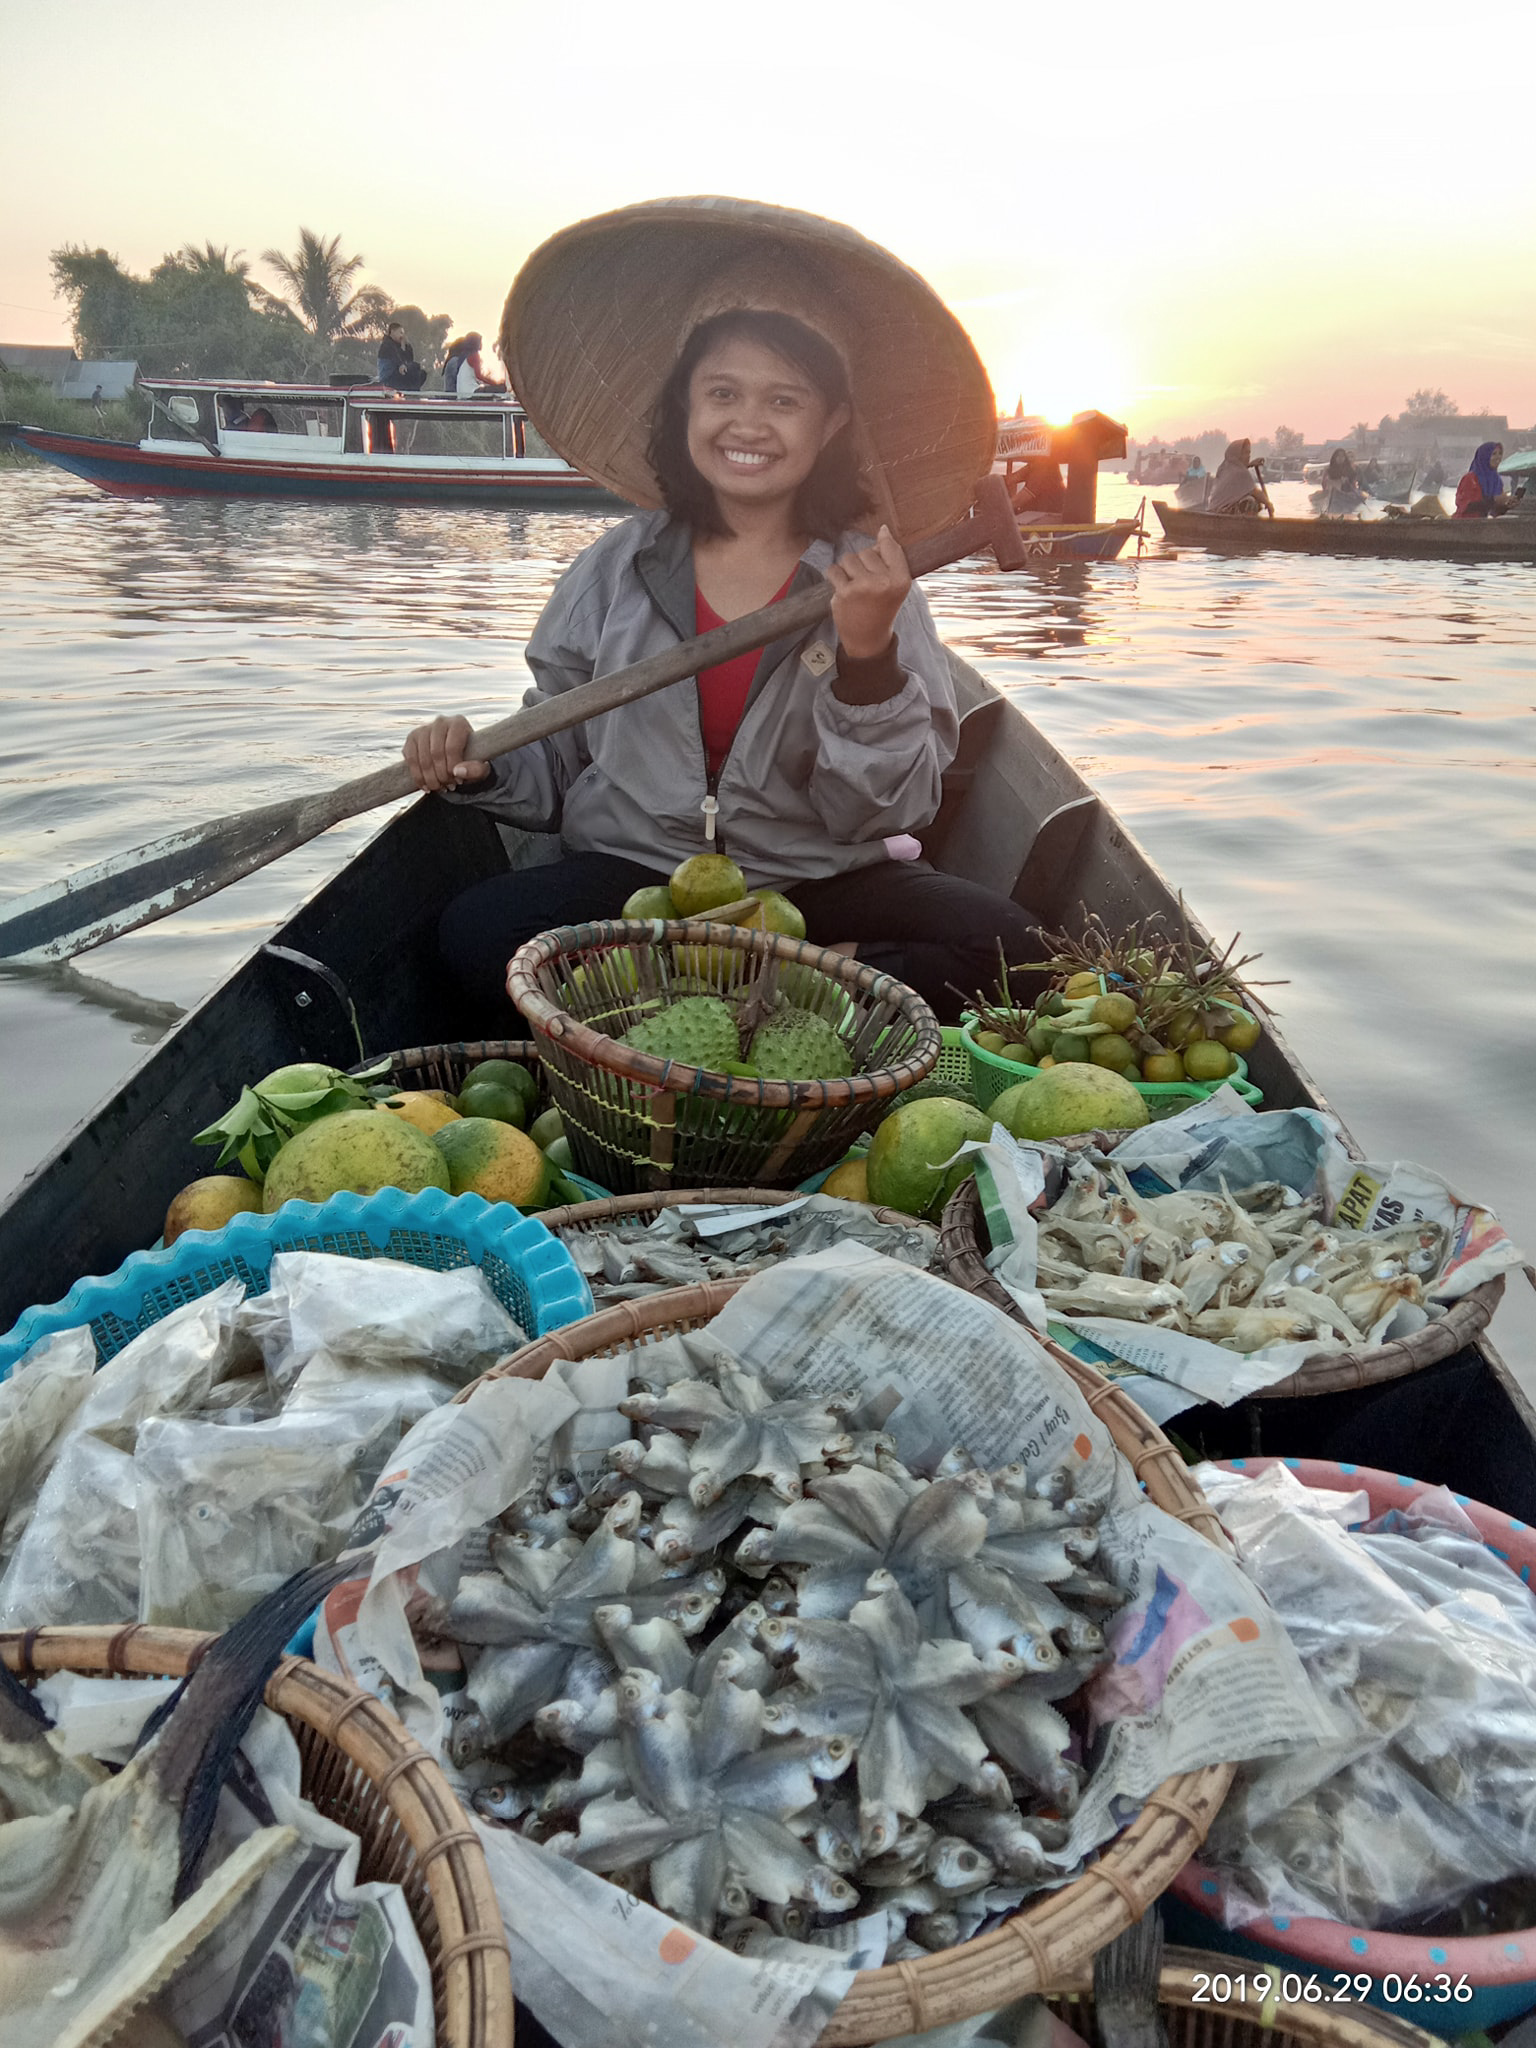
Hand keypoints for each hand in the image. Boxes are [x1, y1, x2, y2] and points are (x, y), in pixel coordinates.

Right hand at [403, 715, 489, 792]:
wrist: (456, 758)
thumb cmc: (471, 761)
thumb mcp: (481, 768)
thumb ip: (475, 770)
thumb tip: (457, 771)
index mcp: (458, 723)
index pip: (452, 747)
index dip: (453, 767)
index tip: (458, 781)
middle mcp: (440, 722)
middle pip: (436, 753)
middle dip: (441, 775)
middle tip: (448, 787)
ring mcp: (423, 728)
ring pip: (422, 758)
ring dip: (430, 779)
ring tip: (439, 788)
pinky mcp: (411, 738)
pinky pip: (410, 759)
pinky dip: (417, 776)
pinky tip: (426, 786)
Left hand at [825, 524, 910, 659]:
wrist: (868, 638)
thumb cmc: (882, 608)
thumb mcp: (896, 585)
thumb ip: (892, 559)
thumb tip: (883, 530)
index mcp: (901, 579)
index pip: (890, 546)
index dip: (882, 545)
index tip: (880, 552)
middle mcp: (883, 582)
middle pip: (866, 552)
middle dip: (863, 563)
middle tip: (867, 584)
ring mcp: (862, 587)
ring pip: (848, 558)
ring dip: (848, 569)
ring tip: (854, 586)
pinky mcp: (844, 592)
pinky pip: (834, 570)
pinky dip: (835, 577)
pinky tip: (842, 589)